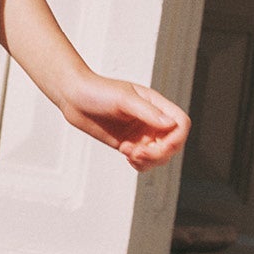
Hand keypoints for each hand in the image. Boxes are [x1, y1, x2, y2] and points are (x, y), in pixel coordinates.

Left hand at [57, 73, 190, 171]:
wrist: (73, 96)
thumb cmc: (97, 91)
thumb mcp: (123, 99)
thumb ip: (147, 112)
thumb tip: (171, 125)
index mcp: (156, 105)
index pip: (180, 124)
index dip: (176, 138)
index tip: (160, 145)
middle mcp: (151, 120)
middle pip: (172, 145)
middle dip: (158, 154)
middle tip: (137, 153)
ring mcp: (140, 133)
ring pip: (159, 156)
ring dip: (148, 161)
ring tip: (127, 152)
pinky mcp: (128, 144)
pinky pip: (143, 161)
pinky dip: (139, 163)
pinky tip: (125, 153)